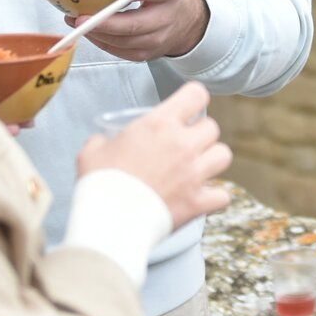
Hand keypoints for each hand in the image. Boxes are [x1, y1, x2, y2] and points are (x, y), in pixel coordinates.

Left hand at [72, 0, 210, 61]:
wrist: (188, 18)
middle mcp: (165, 17)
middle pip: (134, 25)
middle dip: (105, 23)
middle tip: (80, 17)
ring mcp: (157, 39)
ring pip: (124, 42)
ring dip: (97, 34)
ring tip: (75, 21)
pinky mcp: (147, 53)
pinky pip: (121, 52)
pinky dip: (102, 43)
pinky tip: (89, 32)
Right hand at [76, 81, 232, 229]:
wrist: (108, 221)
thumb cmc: (99, 182)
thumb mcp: (92, 150)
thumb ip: (103, 140)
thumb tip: (103, 142)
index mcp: (160, 124)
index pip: (196, 95)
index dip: (194, 99)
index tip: (188, 108)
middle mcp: (183, 144)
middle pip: (213, 127)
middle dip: (201, 134)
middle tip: (186, 145)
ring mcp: (194, 173)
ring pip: (224, 155)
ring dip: (212, 160)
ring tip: (198, 168)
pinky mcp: (198, 202)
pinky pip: (223, 195)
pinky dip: (215, 197)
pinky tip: (203, 197)